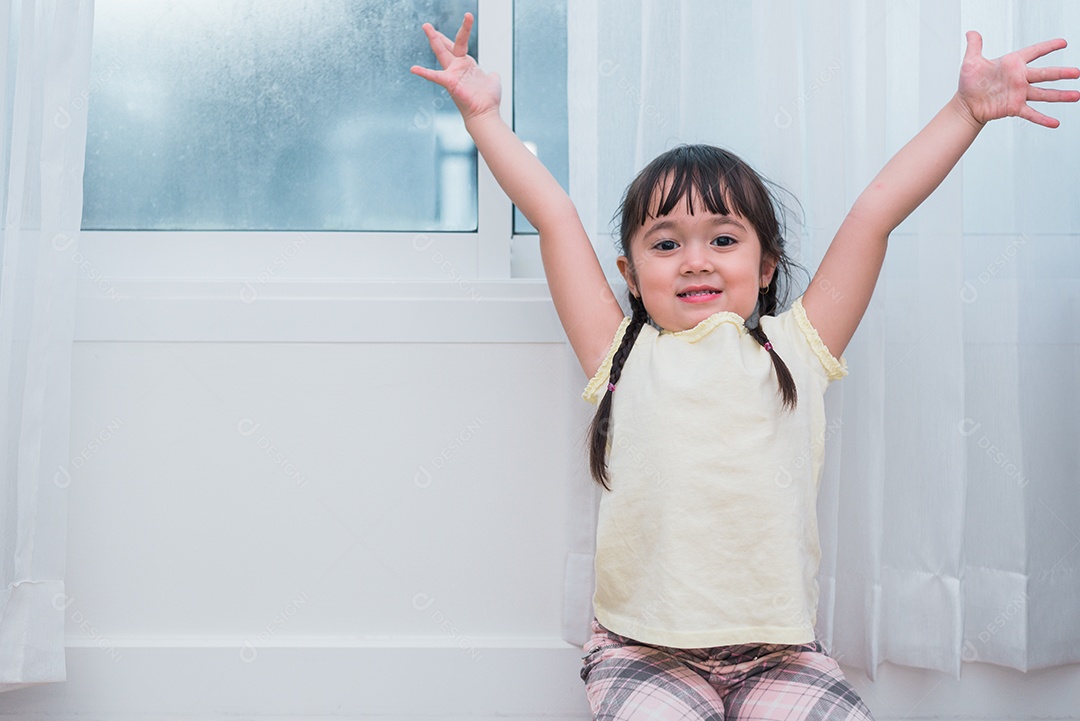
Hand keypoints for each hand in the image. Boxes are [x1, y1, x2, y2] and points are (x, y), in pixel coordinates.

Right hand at [410, 13, 500, 122]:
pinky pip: (435, 76)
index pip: (460, 44)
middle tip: (426, 25)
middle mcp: (458, 67)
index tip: (467, 16)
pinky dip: (424, 73)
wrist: (485, 112)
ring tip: (426, 26)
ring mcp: (453, 74)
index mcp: (467, 64)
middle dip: (437, 35)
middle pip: (447, 46)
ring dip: (435, 40)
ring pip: (442, 53)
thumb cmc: (488, 99)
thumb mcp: (491, 81)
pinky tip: (413, 69)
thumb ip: (491, 75)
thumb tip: (492, 74)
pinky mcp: (450, 82)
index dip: (463, 30)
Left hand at [956, 31, 1079, 127]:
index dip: (1048, 47)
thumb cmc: (970, 83)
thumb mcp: (971, 62)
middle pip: (1045, 74)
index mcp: (1013, 64)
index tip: (1063, 43)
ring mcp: (1019, 94)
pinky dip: (1042, 119)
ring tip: (1075, 95)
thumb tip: (971, 32)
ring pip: (1044, 94)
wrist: (966, 104)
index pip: (1034, 52)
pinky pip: (1031, 113)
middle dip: (1062, 73)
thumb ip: (974, 46)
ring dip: (1060, 95)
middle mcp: (1020, 78)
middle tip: (1077, 72)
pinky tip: (1054, 123)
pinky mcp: (1014, 108)